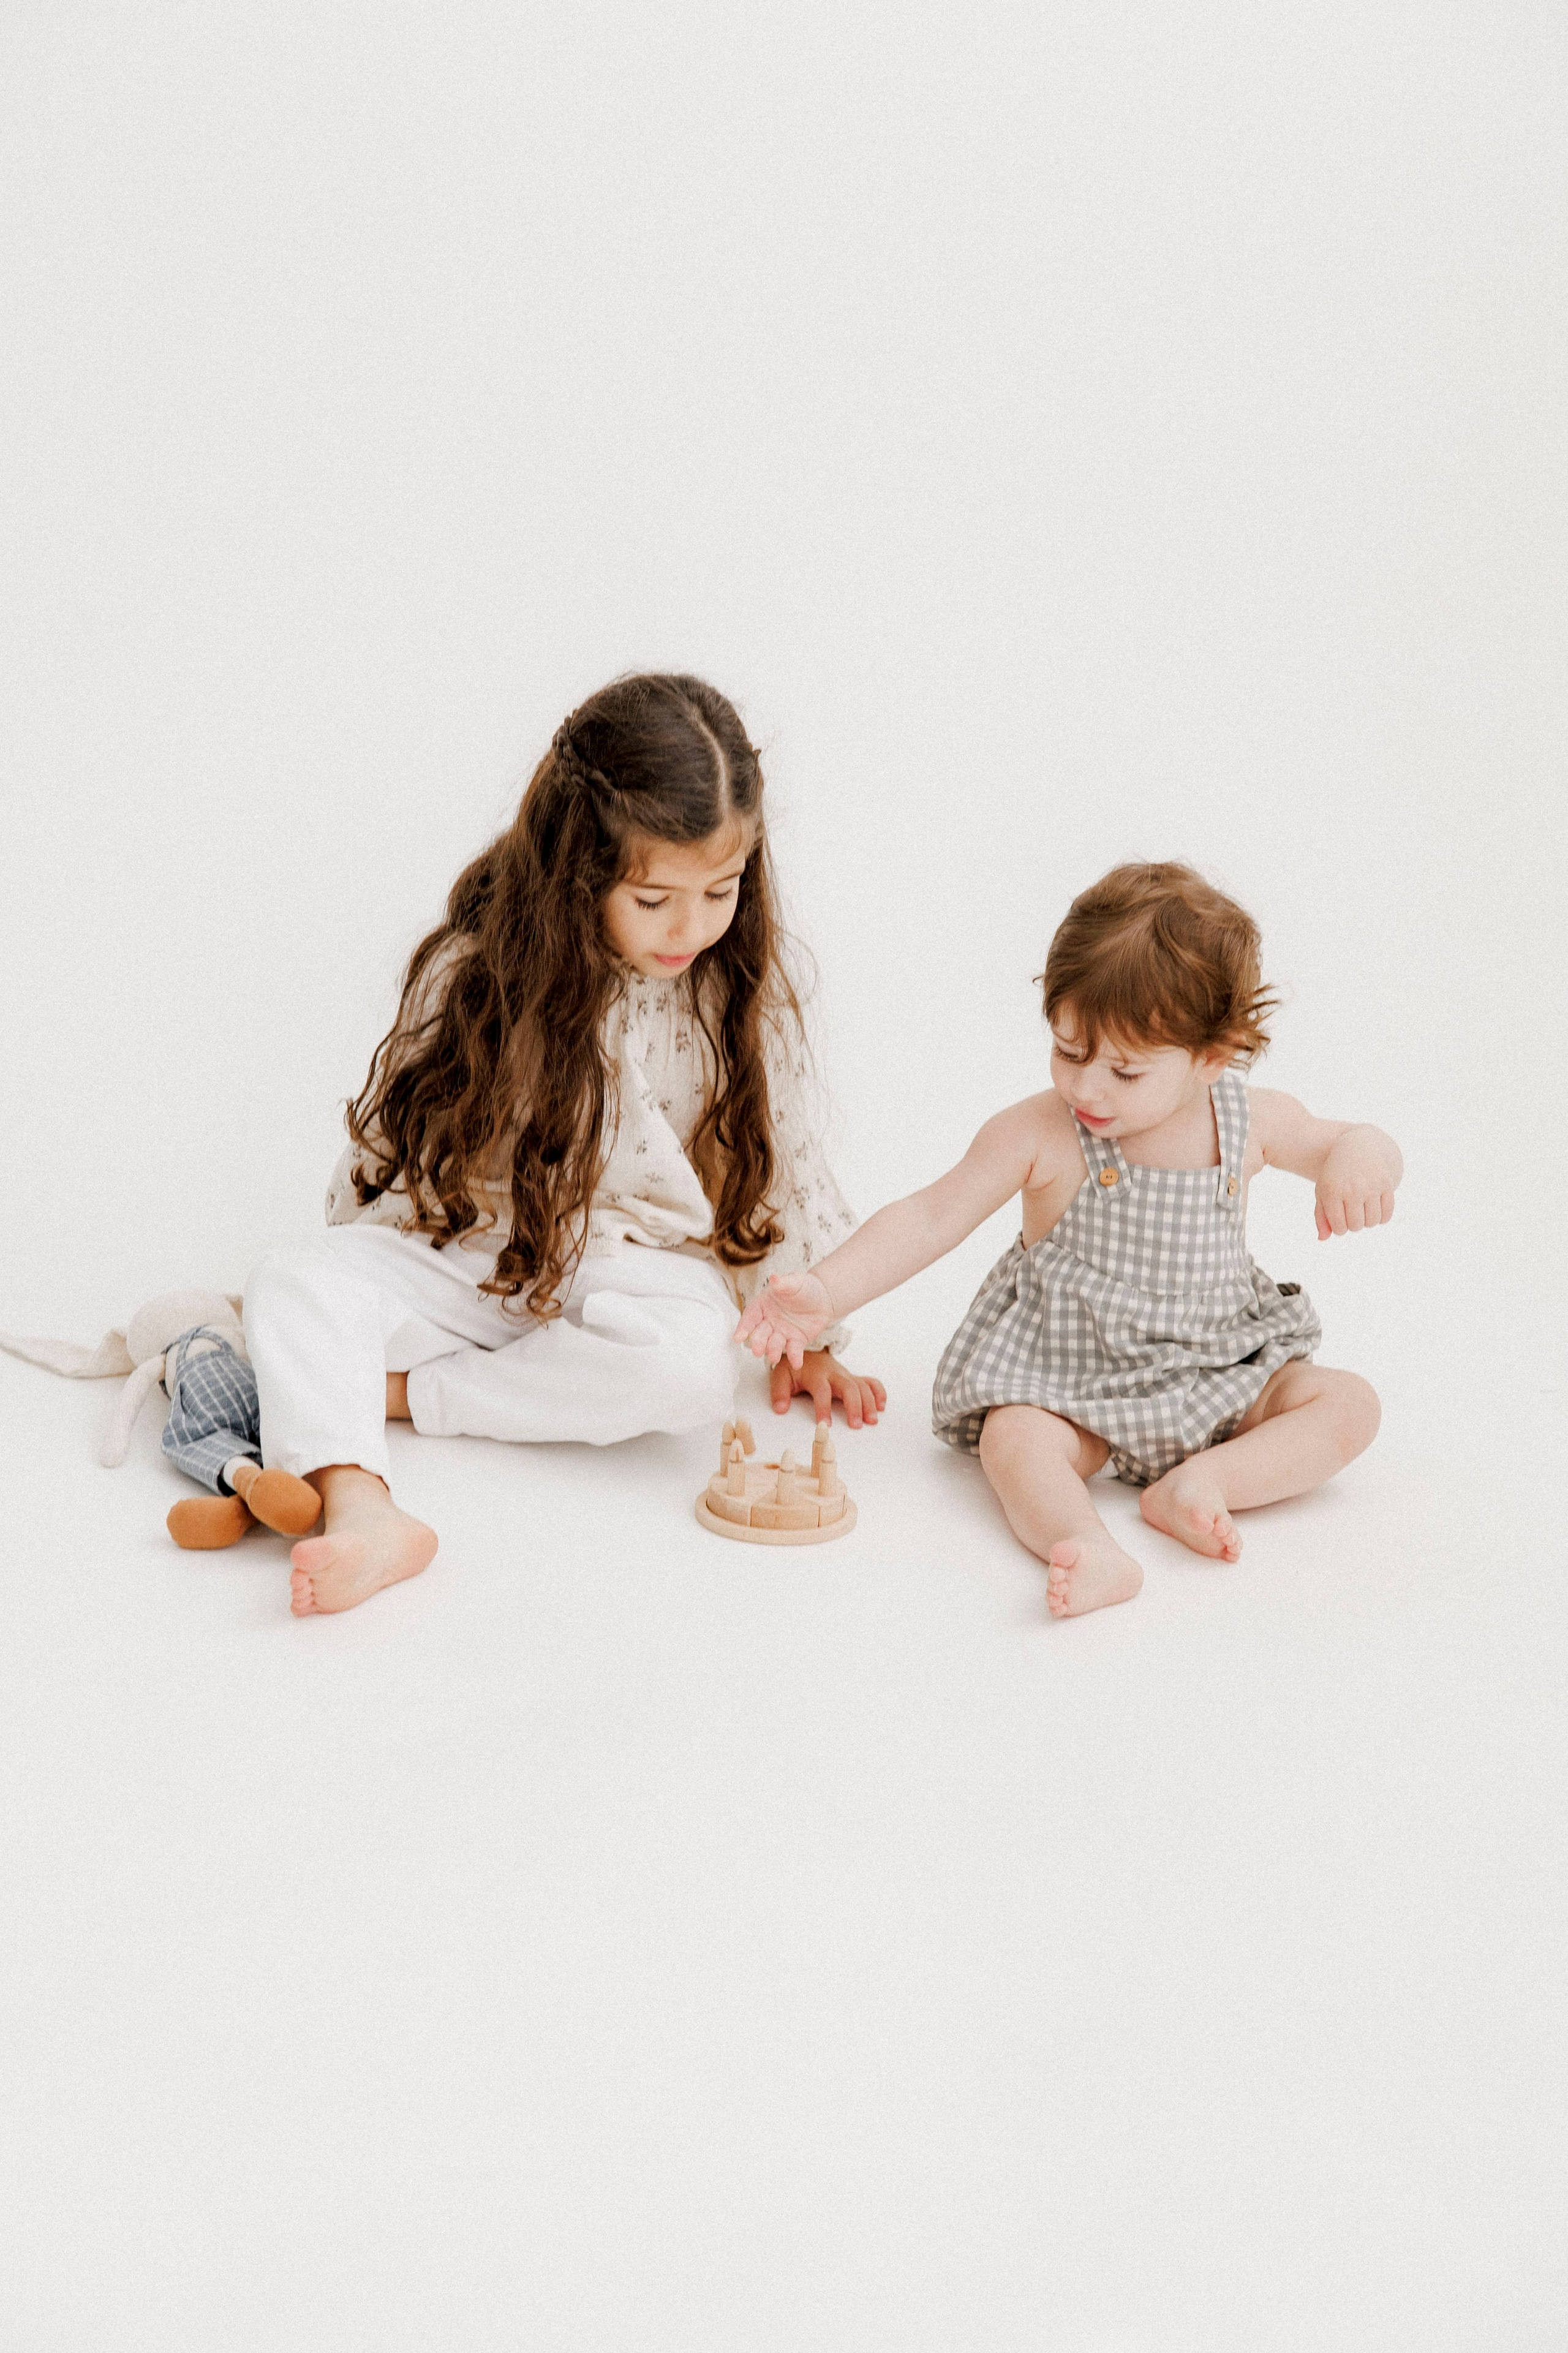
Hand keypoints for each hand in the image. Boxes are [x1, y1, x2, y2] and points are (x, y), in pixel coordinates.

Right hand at [734, 1268, 835, 1368]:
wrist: (824, 1297)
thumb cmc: (804, 1287)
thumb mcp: (794, 1281)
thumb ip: (783, 1282)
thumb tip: (774, 1278)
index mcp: (763, 1306)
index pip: (750, 1317)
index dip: (744, 1327)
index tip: (738, 1337)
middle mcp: (769, 1322)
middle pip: (759, 1334)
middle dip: (757, 1342)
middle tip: (757, 1350)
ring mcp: (781, 1333)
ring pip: (774, 1344)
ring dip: (772, 1351)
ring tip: (773, 1357)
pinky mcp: (796, 1341)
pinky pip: (793, 1350)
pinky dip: (794, 1357)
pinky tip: (797, 1363)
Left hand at [769, 1349, 886, 1427]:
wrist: (806, 1351)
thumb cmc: (794, 1367)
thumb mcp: (780, 1376)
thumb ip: (779, 1392)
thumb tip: (780, 1409)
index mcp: (816, 1374)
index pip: (822, 1391)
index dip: (823, 1407)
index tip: (824, 1424)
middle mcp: (834, 1374)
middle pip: (849, 1387)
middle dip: (854, 1406)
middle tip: (856, 1425)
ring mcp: (846, 1375)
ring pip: (862, 1386)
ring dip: (869, 1402)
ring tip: (872, 1421)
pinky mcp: (852, 1377)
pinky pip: (870, 1382)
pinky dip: (878, 1392)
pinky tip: (882, 1406)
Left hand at [1315, 1137, 1397, 1239]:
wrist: (1360, 1146)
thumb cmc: (1337, 1173)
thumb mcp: (1324, 1190)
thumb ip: (1321, 1216)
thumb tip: (1323, 1239)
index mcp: (1332, 1191)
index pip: (1339, 1228)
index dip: (1340, 1228)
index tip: (1340, 1219)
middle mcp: (1352, 1188)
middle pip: (1356, 1226)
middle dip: (1354, 1224)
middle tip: (1352, 1213)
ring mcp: (1371, 1185)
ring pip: (1372, 1222)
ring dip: (1368, 1222)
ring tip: (1363, 1211)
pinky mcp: (1386, 1183)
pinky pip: (1387, 1214)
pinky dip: (1382, 1218)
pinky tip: (1375, 1210)